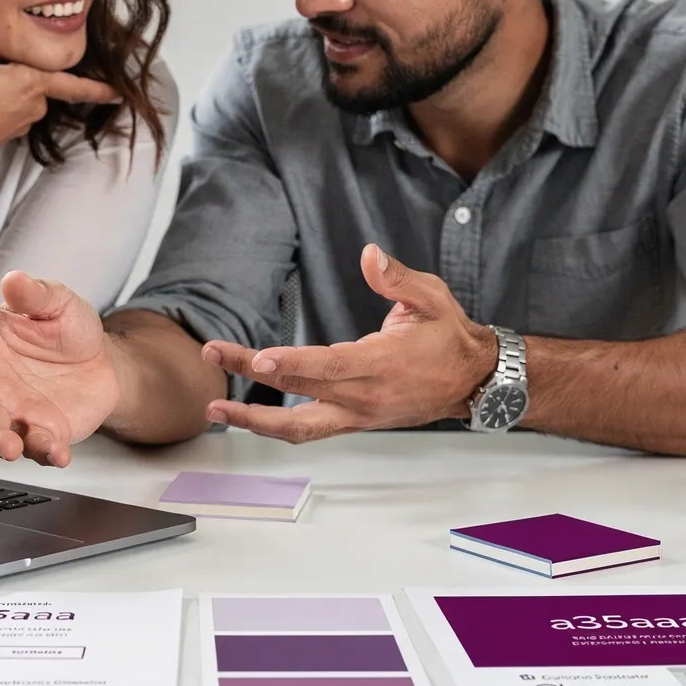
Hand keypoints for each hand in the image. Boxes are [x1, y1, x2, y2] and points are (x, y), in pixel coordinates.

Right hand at [0, 0, 120, 168]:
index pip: (74, 83)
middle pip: (48, 84)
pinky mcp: (4, 134)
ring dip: (20, 85)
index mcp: (28, 83)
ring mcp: (18, 123)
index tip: (121, 93)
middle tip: (29, 60)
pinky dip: (6, 99)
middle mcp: (31, 105)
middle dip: (43, 73)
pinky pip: (15, 110)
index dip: (98, 88)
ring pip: (31, 97)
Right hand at [0, 272, 118, 465]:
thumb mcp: (57, 303)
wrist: (102, 366)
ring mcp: (5, 408)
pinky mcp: (34, 433)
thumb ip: (36, 294)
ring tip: (8, 444)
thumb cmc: (66, 330)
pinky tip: (55, 450)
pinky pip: (32, 447)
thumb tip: (14, 280)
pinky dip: (43, 451)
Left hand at [200, 244, 496, 442]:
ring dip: (255, 419)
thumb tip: (369, 255)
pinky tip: (247, 414)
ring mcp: (358, 415)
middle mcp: (365, 396)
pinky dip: (275, 427)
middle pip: (299, 391)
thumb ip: (397, 279)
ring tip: (216, 406)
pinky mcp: (355, 422)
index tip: (258, 358)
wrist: (474, 381)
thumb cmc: (450, 336)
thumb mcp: (432, 297)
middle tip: (211, 353)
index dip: (292, 363)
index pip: (328, 367)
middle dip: (250, 376)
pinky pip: (309, 430)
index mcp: (382, 363)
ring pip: (298, 427)